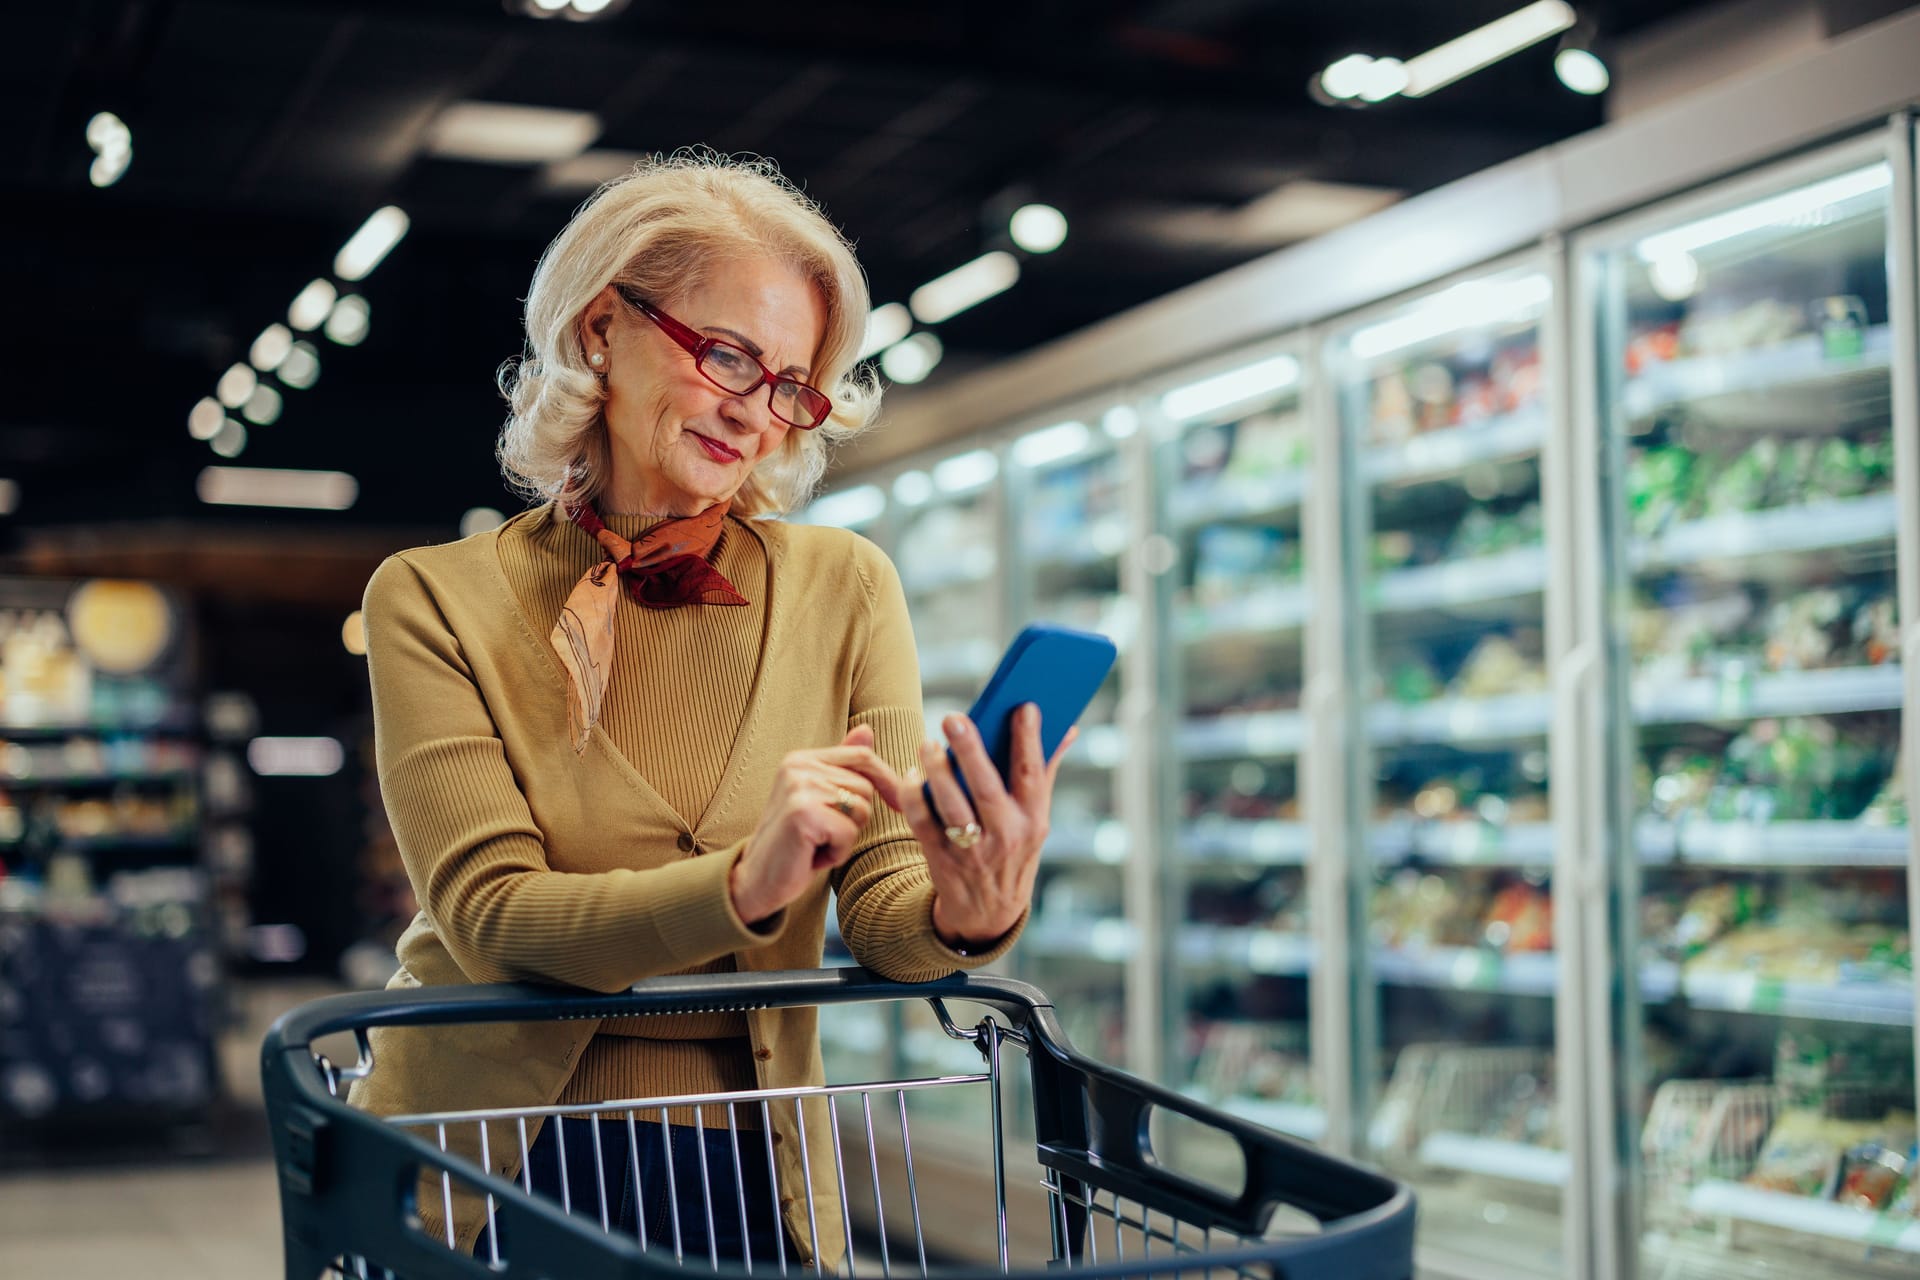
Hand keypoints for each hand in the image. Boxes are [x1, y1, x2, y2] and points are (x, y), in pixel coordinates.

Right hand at [731, 725, 902, 925]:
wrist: (757, 881)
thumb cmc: (794, 843)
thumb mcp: (820, 799)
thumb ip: (842, 766)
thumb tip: (867, 730)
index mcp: (801, 759)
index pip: (862, 756)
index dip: (888, 780)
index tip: (898, 804)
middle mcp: (798, 767)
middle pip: (865, 787)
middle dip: (855, 818)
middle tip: (822, 834)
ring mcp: (799, 788)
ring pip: (861, 810)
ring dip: (845, 837)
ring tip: (815, 843)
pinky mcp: (802, 814)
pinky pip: (849, 833)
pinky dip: (837, 852)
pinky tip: (811, 856)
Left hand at [900, 704, 1076, 947]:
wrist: (990, 913)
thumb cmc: (1014, 850)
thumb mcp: (1037, 818)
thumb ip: (1046, 770)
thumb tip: (1068, 727)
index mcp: (1034, 819)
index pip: (1032, 774)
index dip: (1029, 740)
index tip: (1024, 707)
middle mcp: (1007, 835)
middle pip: (986, 787)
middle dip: (970, 751)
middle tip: (953, 717)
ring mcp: (973, 851)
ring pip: (952, 806)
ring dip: (937, 772)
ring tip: (928, 744)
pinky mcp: (942, 861)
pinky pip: (923, 824)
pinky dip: (915, 798)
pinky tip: (912, 775)